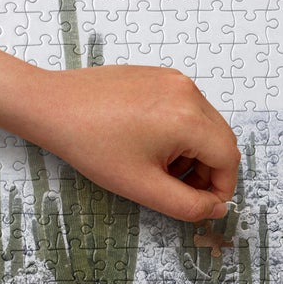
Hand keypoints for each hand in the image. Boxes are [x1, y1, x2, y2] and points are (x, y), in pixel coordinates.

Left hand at [0, 41, 239, 221]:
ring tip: (158, 168)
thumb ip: (187, 205)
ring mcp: (174, 80)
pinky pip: (186, 108)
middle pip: (220, 139)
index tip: (201, 206)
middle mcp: (189, 92)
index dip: (221, 189)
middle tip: (178, 190)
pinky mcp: (160, 75)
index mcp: (189, 118)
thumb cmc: (91, 144)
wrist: (53, 106)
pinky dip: (179, 131)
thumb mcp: (142, 187)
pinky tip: (147, 144)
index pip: (229, 159)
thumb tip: (215, 208)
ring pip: (204, 124)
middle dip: (208, 171)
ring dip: (193, 152)